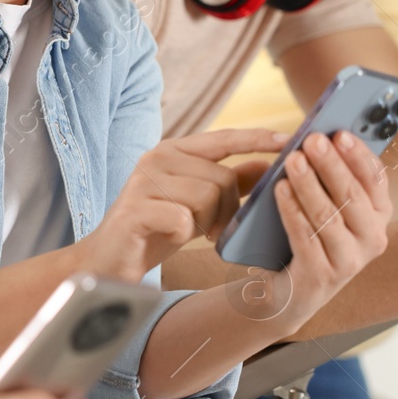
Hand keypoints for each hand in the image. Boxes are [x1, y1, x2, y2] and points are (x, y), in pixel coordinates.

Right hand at [81, 127, 286, 280]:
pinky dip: (182, 234)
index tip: (288, 140)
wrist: (109, 261)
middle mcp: (157, 157)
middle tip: (210, 230)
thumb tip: (267, 165)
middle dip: (226, 211)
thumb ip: (229, 183)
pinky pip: (183, 219)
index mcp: (174, 151)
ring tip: (189, 233)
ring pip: (206, 196)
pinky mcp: (135, 208)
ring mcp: (143, 181)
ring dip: (205, 223)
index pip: (223, 138)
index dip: (256, 138)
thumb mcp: (198, 204)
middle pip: (221, 177)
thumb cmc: (157, 230)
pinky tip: (167, 237)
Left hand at [247, 131, 392, 328]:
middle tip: (311, 140)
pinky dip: (292, 210)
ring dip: (309, 184)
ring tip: (292, 160)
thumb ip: (332, 176)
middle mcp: (373, 238)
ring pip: (328, 216)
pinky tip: (280, 189)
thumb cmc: (311, 235)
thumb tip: (321, 138)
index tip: (339, 133)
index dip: (358, 155)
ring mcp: (350, 261)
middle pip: (352, 195)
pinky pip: (306, 237)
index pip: (376, 179)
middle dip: (330, 164)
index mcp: (379, 215)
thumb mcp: (329, 204)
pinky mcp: (322, 277)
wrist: (288, 290)